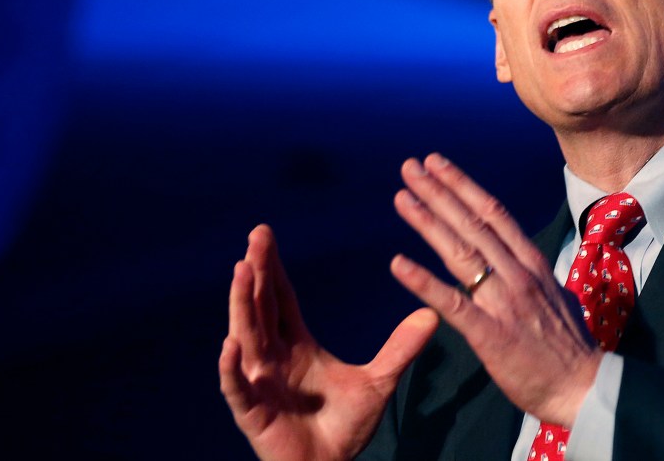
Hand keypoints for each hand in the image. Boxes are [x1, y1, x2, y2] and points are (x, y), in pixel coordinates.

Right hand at [219, 225, 438, 460]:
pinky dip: (232, 367)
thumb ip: (401, 348)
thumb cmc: (345, 428)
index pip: (281, 298)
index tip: (266, 235)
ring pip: (246, 336)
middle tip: (256, 237)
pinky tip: (231, 344)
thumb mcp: (379, 381)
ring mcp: (259, 382)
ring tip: (240, 270)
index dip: (273, 268)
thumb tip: (432, 315)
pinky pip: (237, 387)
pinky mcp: (253, 412)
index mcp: (296, 345)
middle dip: (256, 272)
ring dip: (241, 304)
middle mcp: (272, 357)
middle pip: (261, 306)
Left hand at [390, 154, 600, 426]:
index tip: (438, 164)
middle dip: (439, 192)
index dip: (463, 185)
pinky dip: (422, 281)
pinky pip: (451, 302)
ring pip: (460, 252)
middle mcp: (517, 273)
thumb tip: (519, 259)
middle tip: (410, 166)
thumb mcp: (556, 295)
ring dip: (427, 222)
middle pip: (472, 223)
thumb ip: (533, 274)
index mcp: (532, 263)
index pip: (494, 212)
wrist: (583, 388)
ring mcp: (503, 301)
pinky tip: (397, 264)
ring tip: (402, 197)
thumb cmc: (568, 346)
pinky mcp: (489, 333)